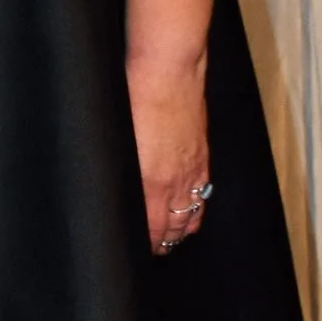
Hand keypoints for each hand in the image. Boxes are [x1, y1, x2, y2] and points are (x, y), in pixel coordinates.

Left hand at [128, 52, 211, 254]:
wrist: (168, 70)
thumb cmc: (134, 97)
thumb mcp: (117, 138)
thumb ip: (121, 169)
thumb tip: (117, 188)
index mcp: (149, 179)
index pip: (150, 228)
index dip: (145, 243)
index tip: (134, 250)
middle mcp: (174, 180)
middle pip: (172, 226)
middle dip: (161, 242)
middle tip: (151, 248)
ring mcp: (192, 169)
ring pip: (190, 214)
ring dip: (179, 229)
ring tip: (168, 238)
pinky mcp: (202, 155)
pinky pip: (204, 195)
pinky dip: (196, 210)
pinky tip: (189, 212)